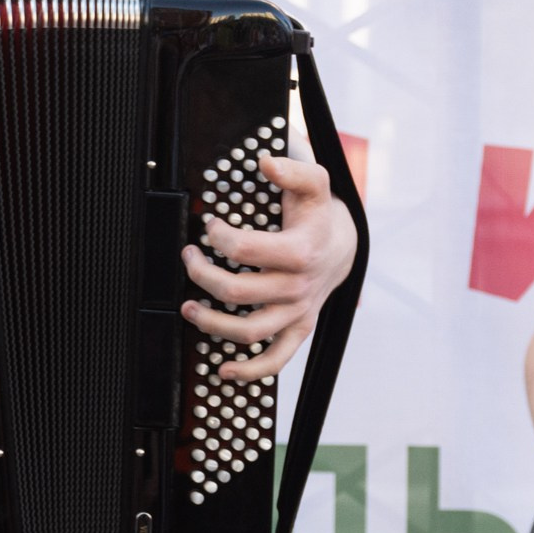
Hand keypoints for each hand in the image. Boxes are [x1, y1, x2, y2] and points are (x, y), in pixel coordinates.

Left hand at [178, 149, 356, 380]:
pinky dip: (250, 370)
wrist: (345, 245)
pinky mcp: (299, 328)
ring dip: (212, 323)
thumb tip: (265, 161)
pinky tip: (223, 370)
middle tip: (188, 257)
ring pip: (250, 331)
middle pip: (238, 291)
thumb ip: (293, 170)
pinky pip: (277, 359)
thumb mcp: (315, 183)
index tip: (208, 226)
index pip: (246, 250)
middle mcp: (300, 286)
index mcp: (301, 251)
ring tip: (187, 308)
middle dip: (202, 275)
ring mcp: (299, 311)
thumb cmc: (319, 214)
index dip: (218, 237)